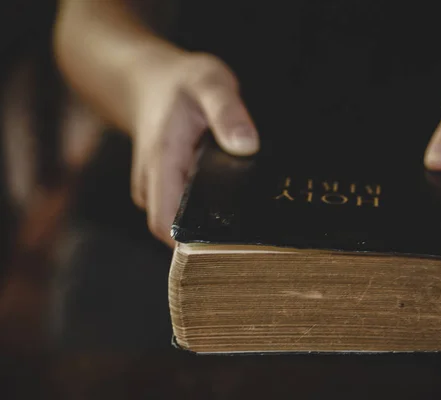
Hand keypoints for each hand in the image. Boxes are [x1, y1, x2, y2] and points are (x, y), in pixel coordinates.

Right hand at [130, 52, 258, 245]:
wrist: (151, 80)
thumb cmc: (181, 82)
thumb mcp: (210, 83)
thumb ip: (227, 111)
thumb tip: (246, 146)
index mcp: (161, 161)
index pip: (165, 223)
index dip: (192, 243)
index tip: (230, 247)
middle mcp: (152, 181)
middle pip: (173, 232)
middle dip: (207, 239)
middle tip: (251, 237)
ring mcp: (156, 187)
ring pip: (177, 224)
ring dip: (207, 226)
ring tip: (245, 220)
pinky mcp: (165, 187)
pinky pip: (182, 212)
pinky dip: (204, 212)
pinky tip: (231, 205)